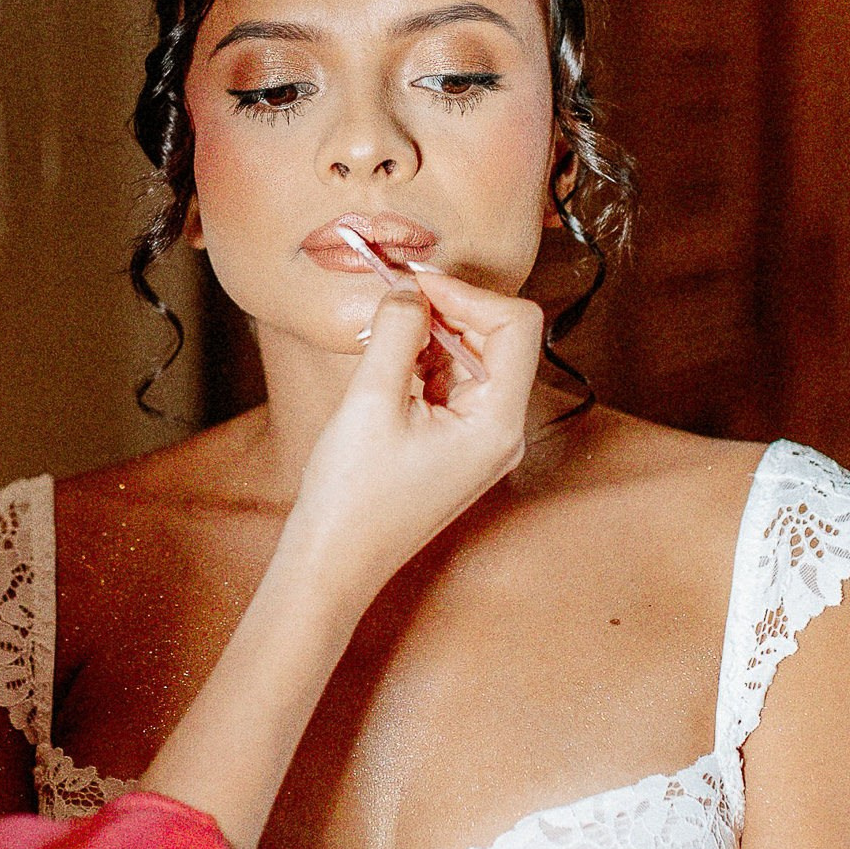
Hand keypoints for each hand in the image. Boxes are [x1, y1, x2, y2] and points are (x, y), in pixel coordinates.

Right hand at [283, 266, 542, 615]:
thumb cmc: (352, 499)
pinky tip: (388, 363)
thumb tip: (410, 289)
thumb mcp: (371, 401)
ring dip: (434, 334)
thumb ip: (397, 332)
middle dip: (451, 310)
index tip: (416, 284)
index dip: (467, 294)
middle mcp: (502, 431)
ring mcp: (481, 440)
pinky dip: (424, 360)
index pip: (516, 326)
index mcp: (498, 423)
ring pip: (475, 357)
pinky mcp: (456, 445)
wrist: (332, 564)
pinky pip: (454, 383)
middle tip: (396, 297)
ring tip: (385, 333)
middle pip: (500, 338)